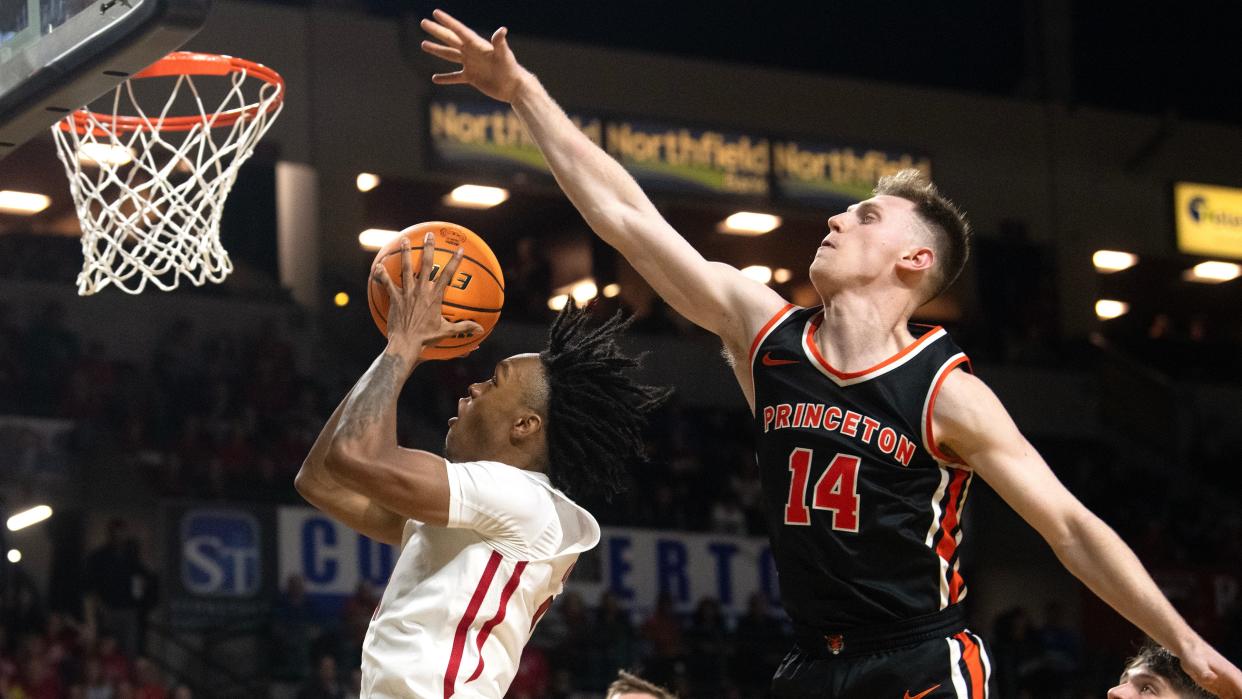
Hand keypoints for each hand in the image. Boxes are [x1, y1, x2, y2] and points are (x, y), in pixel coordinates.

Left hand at [372, 232, 482, 361]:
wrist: (406, 344)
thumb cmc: (426, 339)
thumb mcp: (446, 332)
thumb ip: (463, 327)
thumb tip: (481, 329)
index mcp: (435, 297)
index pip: (448, 275)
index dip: (455, 261)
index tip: (460, 250)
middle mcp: (421, 291)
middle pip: (425, 264)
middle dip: (428, 248)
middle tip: (429, 235)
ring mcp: (407, 293)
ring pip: (405, 268)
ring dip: (404, 253)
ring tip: (404, 240)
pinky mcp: (395, 298)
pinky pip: (387, 283)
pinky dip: (382, 274)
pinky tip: (378, 265)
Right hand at [420, 9, 530, 102]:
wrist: (514, 87)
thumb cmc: (511, 69)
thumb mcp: (504, 55)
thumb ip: (500, 42)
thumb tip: (502, 30)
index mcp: (477, 45)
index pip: (459, 30)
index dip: (447, 21)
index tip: (435, 13)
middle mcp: (472, 52)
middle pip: (450, 39)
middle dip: (437, 31)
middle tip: (423, 22)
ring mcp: (471, 65)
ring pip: (450, 55)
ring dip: (437, 50)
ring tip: (423, 44)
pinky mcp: (472, 78)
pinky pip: (455, 77)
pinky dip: (445, 78)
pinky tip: (434, 78)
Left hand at [1179, 639, 1241, 698]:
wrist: (1189, 649)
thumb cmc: (1192, 654)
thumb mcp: (1195, 662)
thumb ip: (1203, 671)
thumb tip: (1211, 678)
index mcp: (1232, 675)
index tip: (1239, 698)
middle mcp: (1234, 681)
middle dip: (1240, 698)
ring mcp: (1229, 686)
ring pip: (1239, 697)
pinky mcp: (1222, 689)